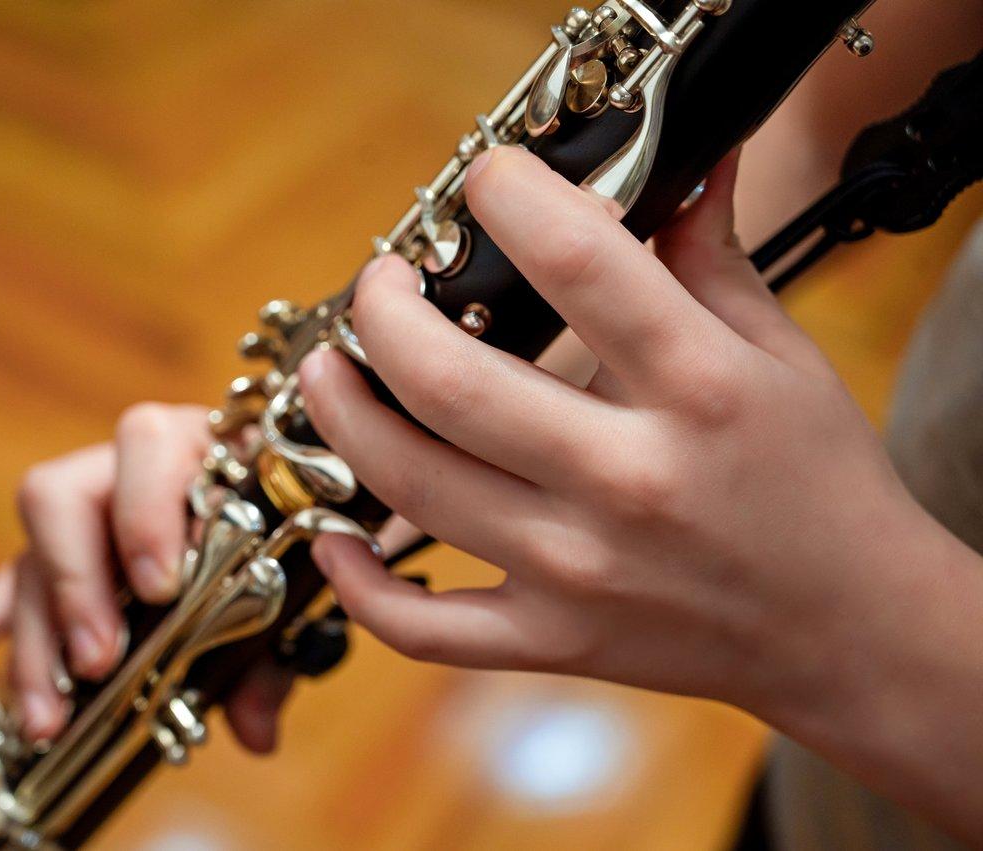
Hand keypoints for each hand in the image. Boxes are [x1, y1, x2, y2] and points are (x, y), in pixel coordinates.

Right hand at [0, 404, 293, 749]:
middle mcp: (130, 467)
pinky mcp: (63, 550)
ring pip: (33, 551)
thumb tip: (254, 731)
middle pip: (65, 493)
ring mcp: (90, 508)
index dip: (145, 512)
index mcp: (200, 445)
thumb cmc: (296, 536)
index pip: (150, 445)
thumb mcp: (296, 587)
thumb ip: (274, 651)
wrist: (301, 507)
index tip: (158, 587)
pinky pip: (11, 576)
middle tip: (98, 660)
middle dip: (75, 583)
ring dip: (34, 636)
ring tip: (48, 715)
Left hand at [297, 146, 982, 834]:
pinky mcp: (555, 638)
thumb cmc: (819, 481)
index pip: (577, 261)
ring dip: (343, 417)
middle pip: (450, 380)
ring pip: (412, 487)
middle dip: (383, 310)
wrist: (853, 629)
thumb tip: (687, 164)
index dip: (507, 197)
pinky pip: (424, 628)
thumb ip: (712, 258)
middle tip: (380, 283)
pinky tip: (336, 535)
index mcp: (698, 389)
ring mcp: (580, 570)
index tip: (485, 182)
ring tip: (327, 370)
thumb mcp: (782, 355)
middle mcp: (628, 479)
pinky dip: (362, 584)